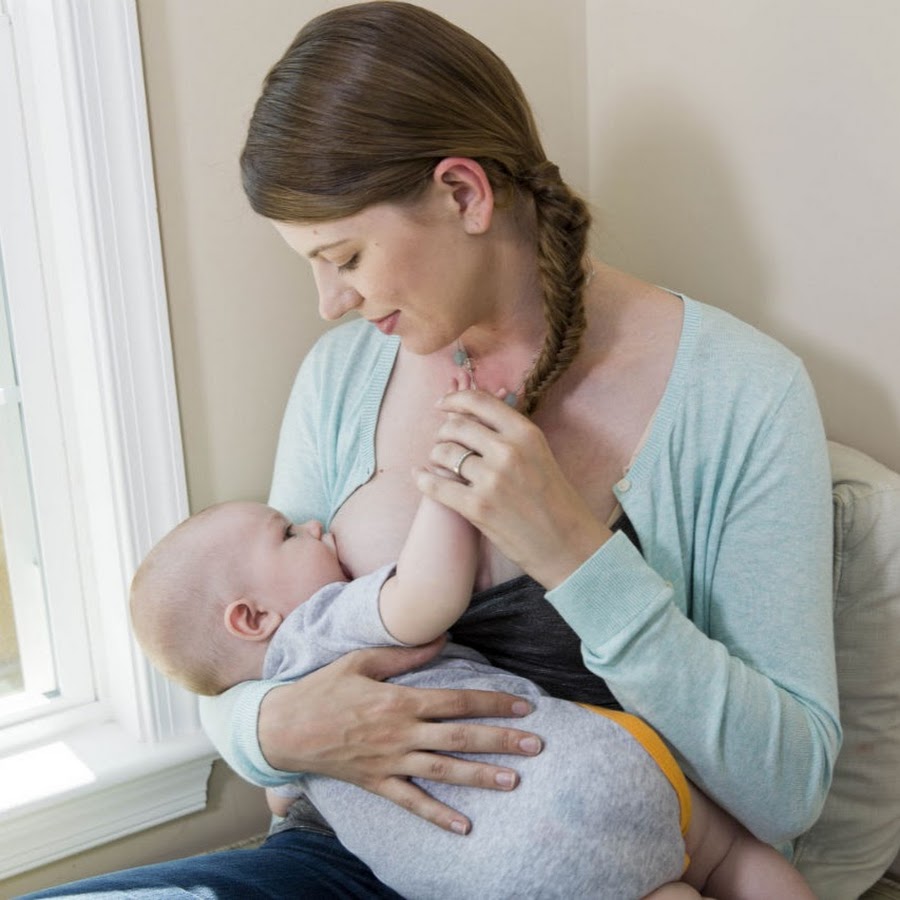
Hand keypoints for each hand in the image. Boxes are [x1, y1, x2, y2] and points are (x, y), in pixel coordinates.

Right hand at [258, 638, 542, 834]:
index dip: (493, 703)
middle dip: (500, 740)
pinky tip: (464, 826)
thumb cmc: (323, 688)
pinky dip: (437, 815)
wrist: (284, 727)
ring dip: (480, 776)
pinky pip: (411, 802)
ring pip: (443, 771)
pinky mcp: (377, 783)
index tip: (524, 706)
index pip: (457, 701)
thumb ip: (405, 654)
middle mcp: (401, 732)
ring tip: (514, 781)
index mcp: (400, 699)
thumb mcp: (362, 661)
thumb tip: (443, 639)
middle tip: (536, 746)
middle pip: (459, 737)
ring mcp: (390, 761)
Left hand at [418, 388, 610, 588]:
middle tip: (442, 441)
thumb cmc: (553, 499)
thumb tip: (474, 413)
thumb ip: (509, 433)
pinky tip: (420, 475)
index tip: (442, 405)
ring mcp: (492, 480)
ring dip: (436, 456)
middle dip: (443, 432)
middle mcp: (508, 451)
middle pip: (456, 426)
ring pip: (444, 453)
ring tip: (440, 463)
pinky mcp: (477, 507)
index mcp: (526, 433)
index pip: (479, 402)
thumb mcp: (539, 453)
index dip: (454, 399)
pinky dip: (423, 478)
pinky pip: (436, 485)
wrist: (567, 543)